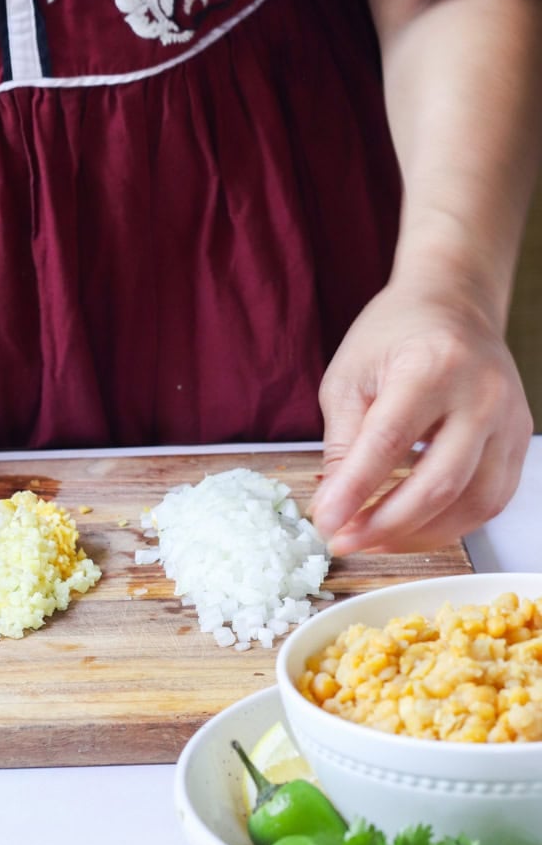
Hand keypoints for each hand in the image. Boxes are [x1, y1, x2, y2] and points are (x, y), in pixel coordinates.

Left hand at [310, 282, 532, 553]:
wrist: (453, 304)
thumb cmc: (394, 335)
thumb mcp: (349, 378)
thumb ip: (342, 444)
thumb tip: (333, 508)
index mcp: (431, 366)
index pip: (390, 442)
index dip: (356, 491)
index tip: (326, 523)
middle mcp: (481, 394)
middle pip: (439, 483)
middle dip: (386, 525)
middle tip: (345, 541)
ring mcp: (509, 419)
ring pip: (472, 503)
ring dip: (419, 535)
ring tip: (373, 540)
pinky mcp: (519, 441)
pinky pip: (491, 501)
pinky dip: (449, 525)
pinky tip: (411, 528)